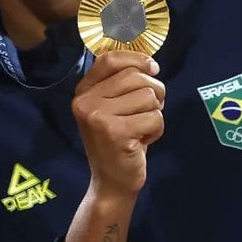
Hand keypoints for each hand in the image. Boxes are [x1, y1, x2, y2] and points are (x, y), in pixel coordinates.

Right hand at [71, 51, 164, 199]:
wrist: (111, 183)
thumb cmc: (117, 142)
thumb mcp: (112, 108)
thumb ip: (123, 84)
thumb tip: (151, 64)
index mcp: (83, 92)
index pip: (109, 59)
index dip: (136, 59)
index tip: (154, 69)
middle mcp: (85, 101)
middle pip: (135, 77)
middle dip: (154, 92)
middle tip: (148, 112)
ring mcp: (97, 117)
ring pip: (148, 96)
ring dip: (155, 114)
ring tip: (141, 129)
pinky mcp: (115, 132)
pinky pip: (154, 117)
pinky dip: (157, 130)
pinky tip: (142, 142)